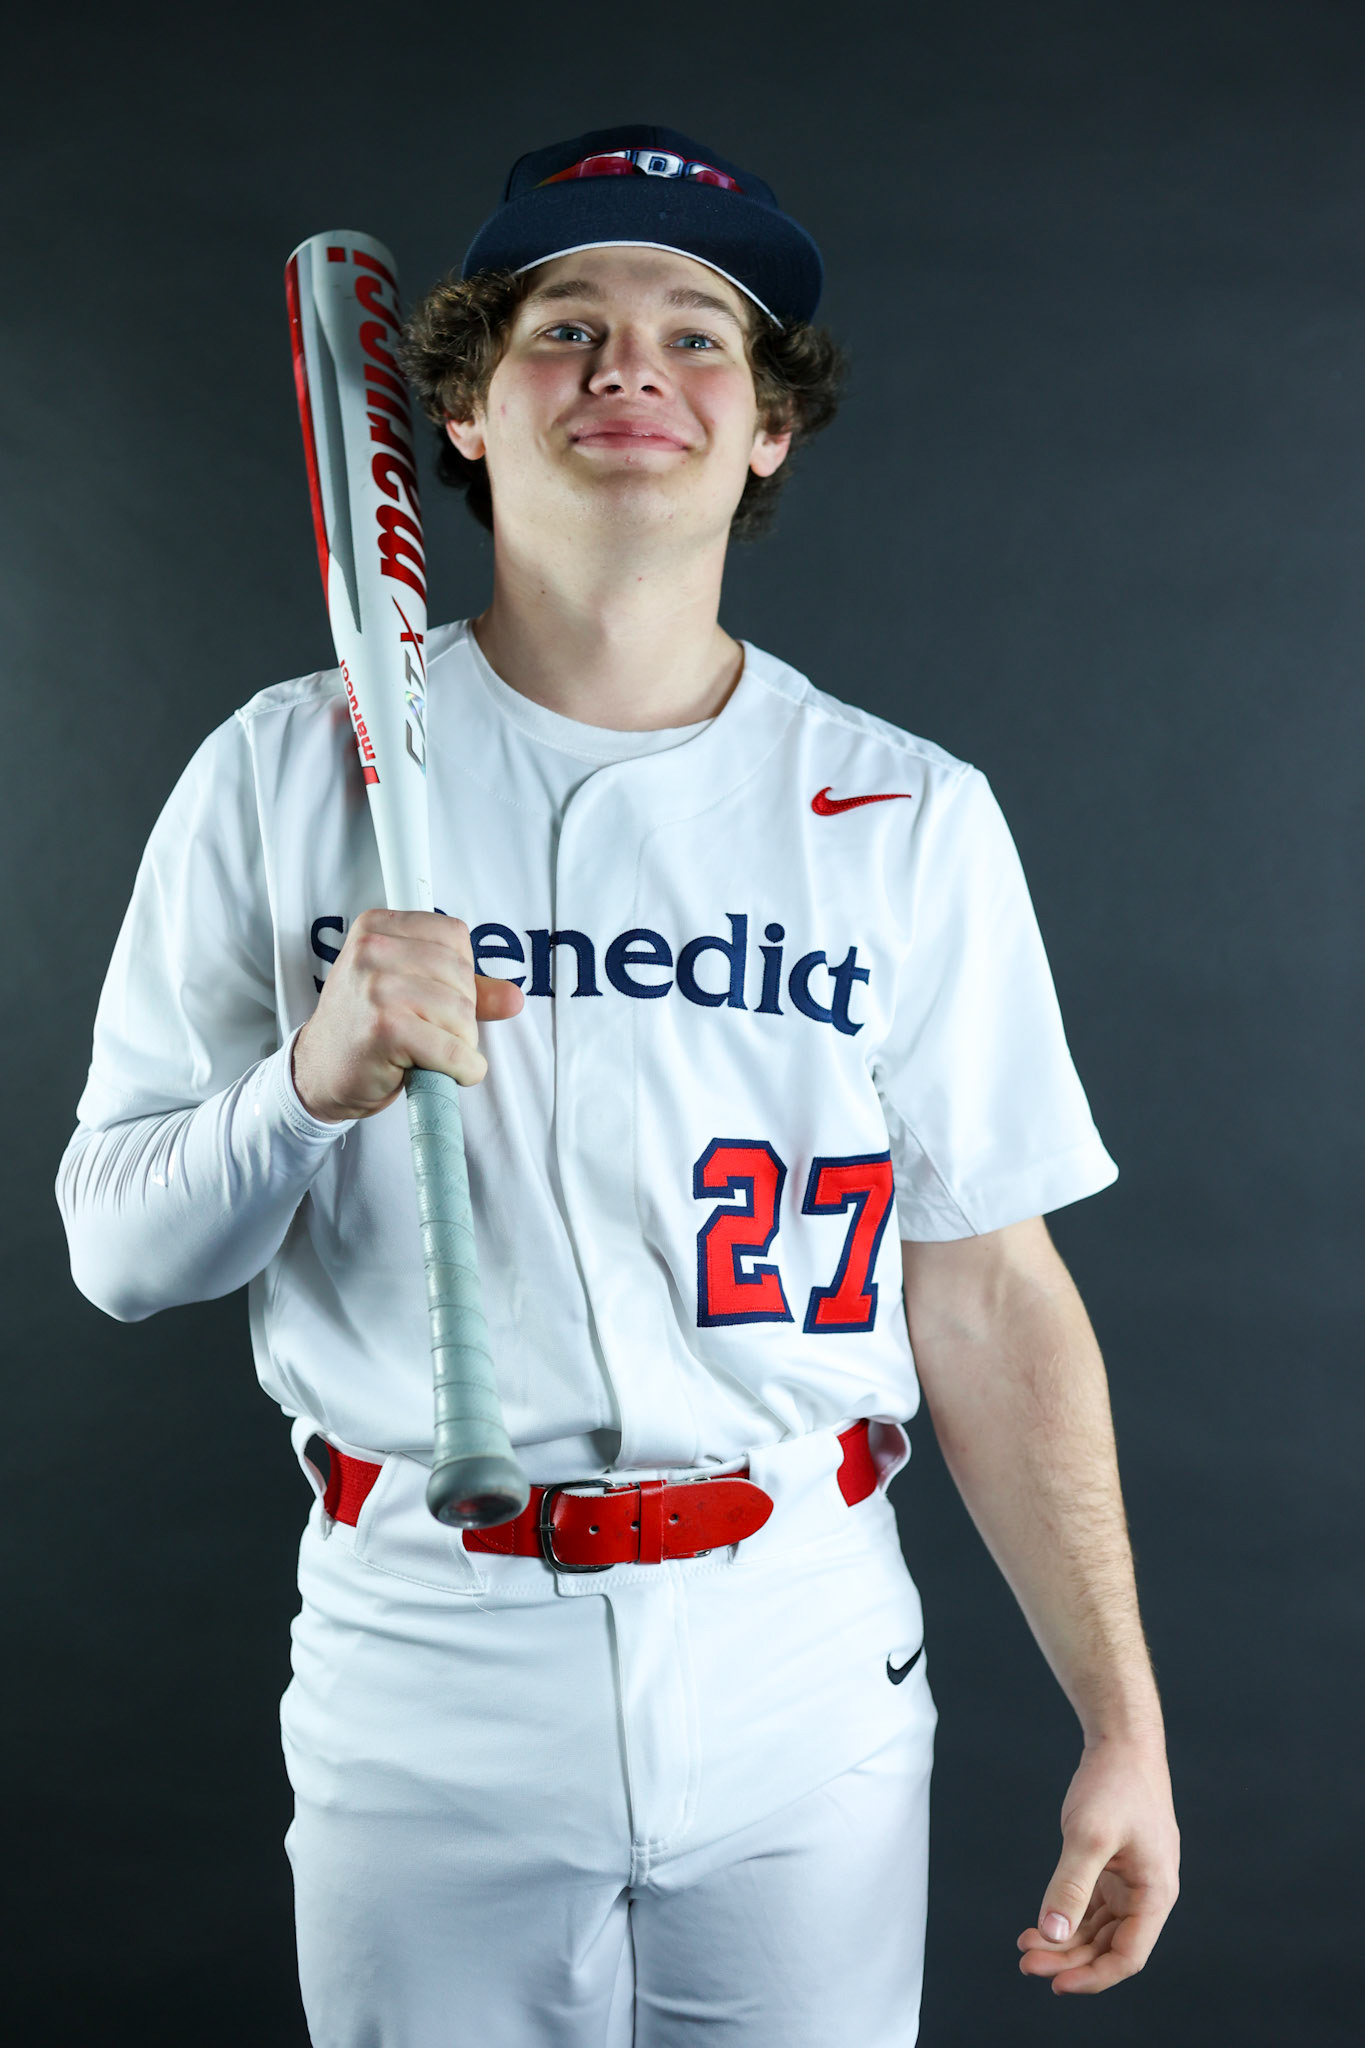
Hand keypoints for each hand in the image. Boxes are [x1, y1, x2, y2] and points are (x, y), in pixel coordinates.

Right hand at [291, 909, 524, 1121]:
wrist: (320, 1073)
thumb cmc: (364, 1028)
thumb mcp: (407, 991)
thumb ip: (464, 987)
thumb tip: (515, 997)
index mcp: (377, 927)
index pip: (455, 936)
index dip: (460, 974)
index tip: (437, 998)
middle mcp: (373, 951)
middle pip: (462, 975)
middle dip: (461, 1013)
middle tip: (432, 1032)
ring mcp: (377, 988)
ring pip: (462, 1014)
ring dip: (460, 1044)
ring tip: (430, 1052)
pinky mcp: (386, 1029)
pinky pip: (452, 1050)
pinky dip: (462, 1069)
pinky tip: (447, 1073)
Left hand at [1017, 1735, 1179, 1993]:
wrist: (1122, 1741)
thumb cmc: (1115, 1783)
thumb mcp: (1089, 1835)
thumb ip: (1071, 1886)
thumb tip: (1053, 1934)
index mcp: (1156, 1893)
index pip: (1128, 1956)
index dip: (1093, 1976)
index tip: (1055, 1983)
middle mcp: (1148, 1894)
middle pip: (1110, 1947)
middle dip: (1069, 1960)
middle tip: (1027, 1963)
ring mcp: (1131, 1882)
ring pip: (1099, 1930)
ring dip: (1065, 1943)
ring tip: (1027, 1947)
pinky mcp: (1114, 1868)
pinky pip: (1092, 1908)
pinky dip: (1068, 1919)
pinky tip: (1040, 1926)